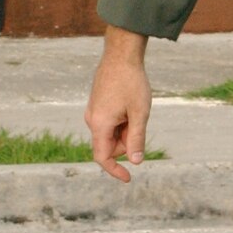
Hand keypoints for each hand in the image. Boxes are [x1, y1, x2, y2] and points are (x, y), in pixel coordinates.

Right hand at [86, 27, 151, 182]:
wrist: (121, 55)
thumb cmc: (131, 83)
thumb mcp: (139, 113)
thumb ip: (137, 139)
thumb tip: (136, 161)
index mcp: (100, 124)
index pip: (102, 157)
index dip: (114, 170)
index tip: (128, 178)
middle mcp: (92, 119)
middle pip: (110, 145)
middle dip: (127, 143)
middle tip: (141, 124)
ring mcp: (93, 111)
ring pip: (110, 133)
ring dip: (125, 130)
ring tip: (136, 110)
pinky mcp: (97, 104)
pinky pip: (109, 122)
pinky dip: (121, 121)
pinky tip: (130, 104)